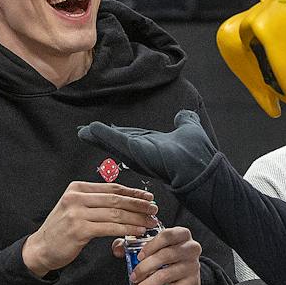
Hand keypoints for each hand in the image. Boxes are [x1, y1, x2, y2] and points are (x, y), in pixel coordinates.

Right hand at [23, 181, 157, 277]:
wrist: (41, 248)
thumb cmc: (61, 230)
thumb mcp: (75, 208)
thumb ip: (95, 202)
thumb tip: (125, 201)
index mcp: (77, 188)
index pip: (111, 188)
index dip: (133, 192)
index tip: (148, 197)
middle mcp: (76, 197)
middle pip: (115, 199)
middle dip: (138, 204)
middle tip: (153, 209)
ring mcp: (77, 213)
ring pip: (115, 213)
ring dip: (136, 218)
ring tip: (149, 222)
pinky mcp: (79, 229)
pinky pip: (109, 228)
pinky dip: (126, 229)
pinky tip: (136, 231)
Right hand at [78, 110, 218, 190]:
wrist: (202, 170)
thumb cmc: (198, 155)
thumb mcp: (190, 130)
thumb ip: (185, 121)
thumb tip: (184, 114)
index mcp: (152, 147)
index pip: (130, 139)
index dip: (116, 135)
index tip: (102, 130)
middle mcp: (143, 153)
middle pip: (117, 143)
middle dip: (101, 137)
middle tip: (84, 132)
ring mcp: (138, 154)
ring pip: (114, 143)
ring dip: (99, 136)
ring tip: (83, 131)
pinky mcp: (136, 152)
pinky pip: (118, 142)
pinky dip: (105, 135)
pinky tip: (92, 130)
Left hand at [111, 225, 202, 284]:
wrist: (188, 275)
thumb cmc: (168, 256)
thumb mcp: (155, 246)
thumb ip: (133, 244)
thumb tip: (117, 249)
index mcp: (182, 234)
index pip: (167, 235)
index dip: (151, 245)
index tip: (138, 256)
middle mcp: (190, 249)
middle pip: (165, 256)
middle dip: (144, 268)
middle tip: (132, 277)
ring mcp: (192, 267)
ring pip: (165, 276)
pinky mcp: (191, 284)